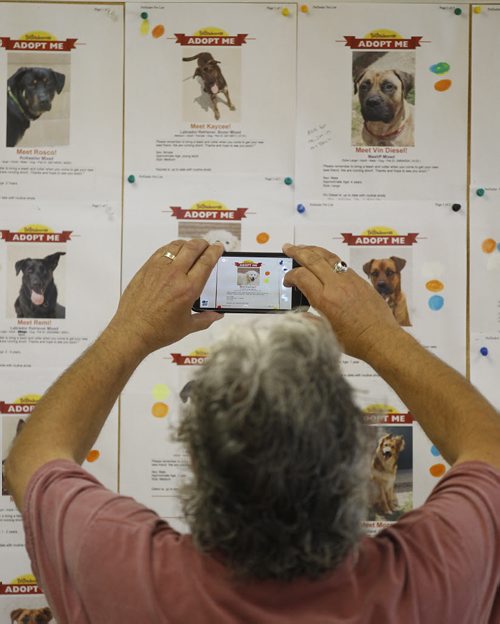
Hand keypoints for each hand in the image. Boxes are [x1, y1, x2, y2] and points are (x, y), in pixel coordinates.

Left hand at [107, 239, 223, 356]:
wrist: (132, 331)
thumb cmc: (158, 331)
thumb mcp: (187, 327)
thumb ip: (205, 319)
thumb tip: (217, 315)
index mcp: (188, 289)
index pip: (206, 262)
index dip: (215, 251)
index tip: (218, 248)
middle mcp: (174, 275)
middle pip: (193, 248)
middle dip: (203, 244)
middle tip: (207, 246)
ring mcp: (159, 270)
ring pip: (177, 246)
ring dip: (187, 244)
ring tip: (191, 248)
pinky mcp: (146, 269)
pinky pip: (161, 251)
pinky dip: (171, 248)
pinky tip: (174, 254)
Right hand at [282, 243, 401, 359]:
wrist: (381, 338)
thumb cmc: (357, 340)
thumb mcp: (326, 332)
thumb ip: (311, 320)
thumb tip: (300, 314)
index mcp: (325, 299)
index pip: (301, 276)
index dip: (290, 275)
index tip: (288, 280)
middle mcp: (336, 286)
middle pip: (312, 260)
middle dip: (297, 252)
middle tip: (288, 248)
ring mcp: (350, 281)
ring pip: (328, 257)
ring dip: (313, 250)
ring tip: (304, 248)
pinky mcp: (360, 281)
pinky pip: (342, 263)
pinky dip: (329, 258)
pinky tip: (325, 260)